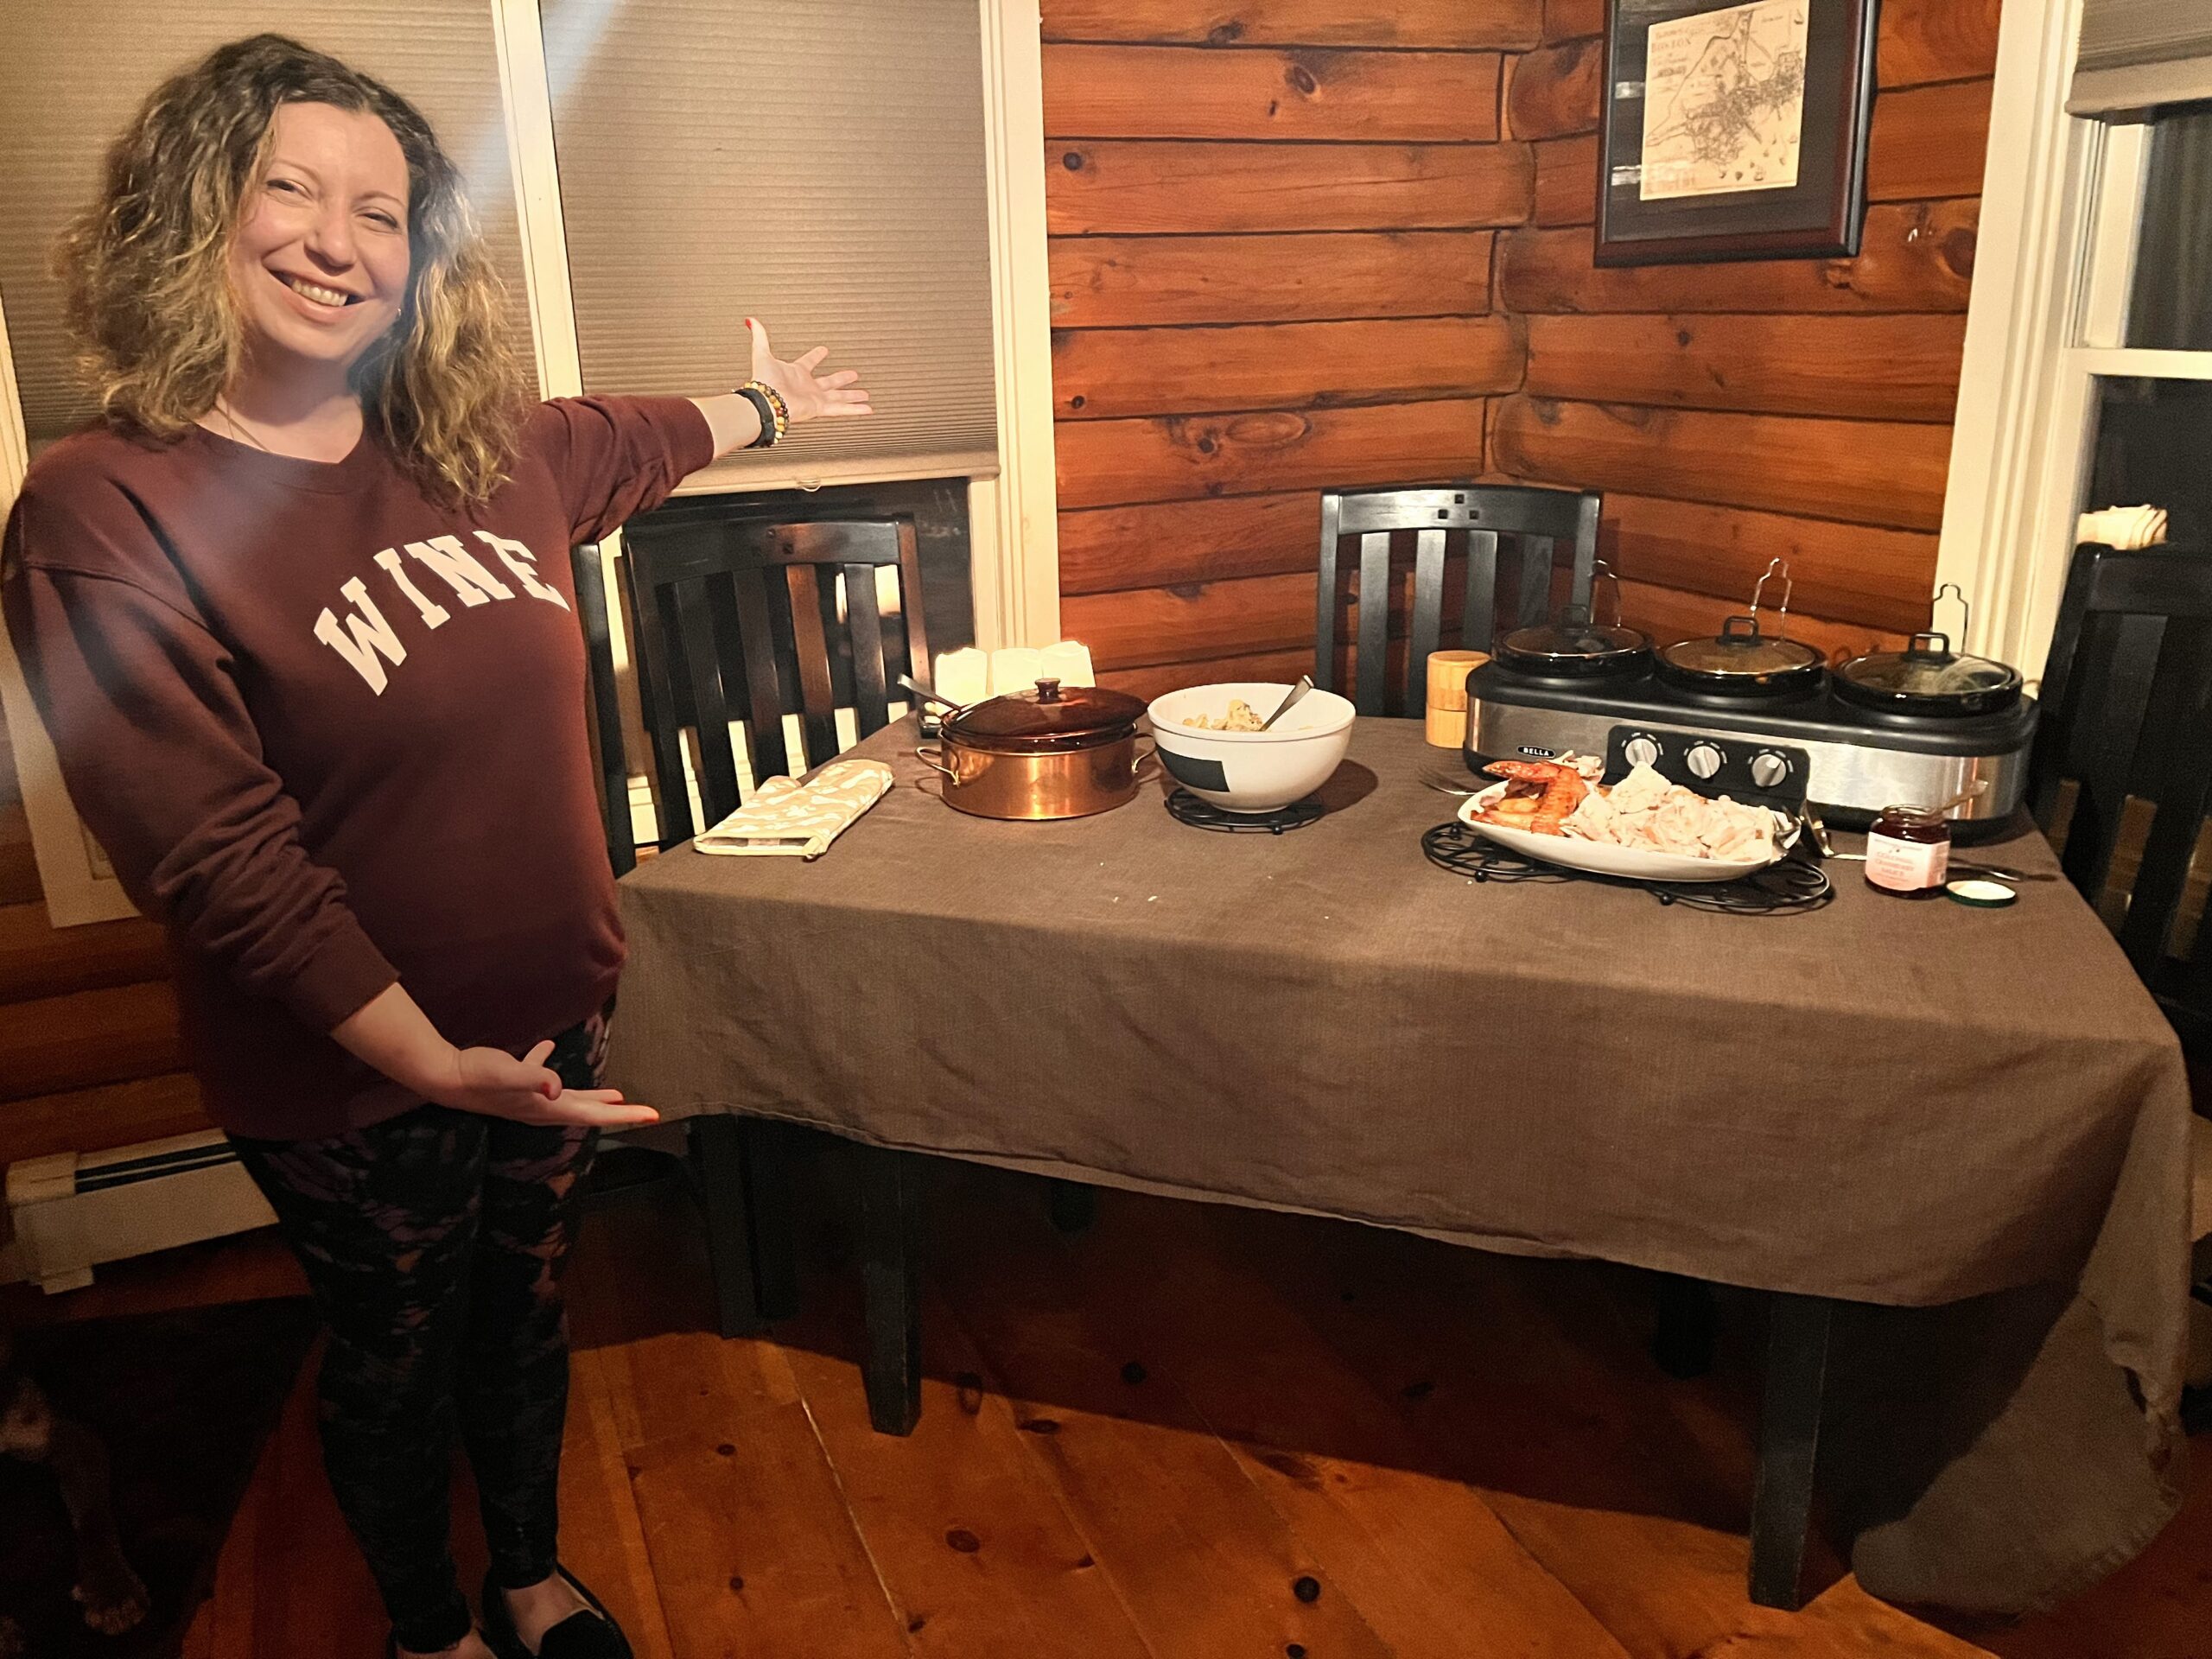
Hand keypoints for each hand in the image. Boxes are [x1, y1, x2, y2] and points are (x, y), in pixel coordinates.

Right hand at [433, 1039, 659, 1128]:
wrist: (444, 1077)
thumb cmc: (479, 1077)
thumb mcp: (509, 1074)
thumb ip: (534, 1078)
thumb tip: (556, 1087)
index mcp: (548, 1108)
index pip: (595, 1115)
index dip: (625, 1116)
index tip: (652, 1116)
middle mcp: (543, 1108)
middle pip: (590, 1112)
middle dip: (619, 1113)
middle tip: (646, 1113)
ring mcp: (530, 1098)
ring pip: (571, 1099)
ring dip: (594, 1097)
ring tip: (616, 1095)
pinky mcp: (517, 1083)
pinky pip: (541, 1075)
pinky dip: (549, 1066)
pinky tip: (549, 1048)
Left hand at [748, 318, 871, 423]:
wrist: (767, 401)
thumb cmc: (764, 381)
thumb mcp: (762, 353)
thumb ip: (760, 336)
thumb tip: (751, 320)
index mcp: (795, 373)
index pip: (808, 362)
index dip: (816, 355)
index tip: (823, 350)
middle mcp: (806, 387)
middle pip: (829, 382)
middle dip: (841, 379)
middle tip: (853, 375)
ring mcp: (814, 398)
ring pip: (838, 397)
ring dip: (852, 396)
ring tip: (865, 395)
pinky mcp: (819, 408)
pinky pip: (841, 408)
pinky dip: (854, 409)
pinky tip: (866, 408)